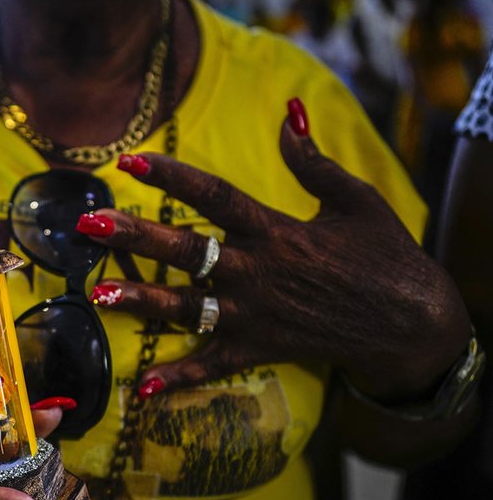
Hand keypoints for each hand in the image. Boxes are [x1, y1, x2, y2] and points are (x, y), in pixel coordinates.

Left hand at [84, 99, 469, 401]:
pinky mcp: (258, 349)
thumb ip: (313, 162)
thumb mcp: (356, 199)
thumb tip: (287, 113)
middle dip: (134, 237)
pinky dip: (179, 378)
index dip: (171, 177)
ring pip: (186, 308)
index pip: (214, 197)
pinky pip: (212, 366)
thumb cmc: (385, 255)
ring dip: (141, 302)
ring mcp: (253, 315)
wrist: (411, 323)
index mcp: (277, 230)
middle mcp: (257, 272)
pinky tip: (141, 386)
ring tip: (97, 294)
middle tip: (88, 224)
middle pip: (186, 251)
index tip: (130, 160)